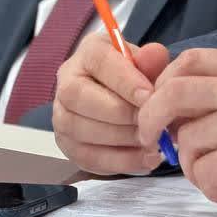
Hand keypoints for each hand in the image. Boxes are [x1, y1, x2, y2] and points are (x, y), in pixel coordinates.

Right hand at [52, 34, 170, 174]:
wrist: (119, 95)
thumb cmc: (134, 76)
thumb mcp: (146, 61)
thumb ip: (152, 60)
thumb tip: (154, 55)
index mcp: (88, 54)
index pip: (99, 62)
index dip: (125, 81)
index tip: (150, 96)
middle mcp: (66, 82)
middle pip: (81, 98)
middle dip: (122, 113)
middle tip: (152, 122)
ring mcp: (62, 115)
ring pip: (82, 130)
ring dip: (122, 140)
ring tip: (153, 142)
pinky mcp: (67, 144)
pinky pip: (88, 157)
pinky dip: (120, 161)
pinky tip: (146, 158)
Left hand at [136, 49, 216, 211]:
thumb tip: (178, 108)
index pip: (188, 61)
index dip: (162, 85)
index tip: (160, 109)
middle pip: (172, 92)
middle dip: (150, 119)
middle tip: (154, 140)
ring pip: (186, 141)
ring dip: (191, 168)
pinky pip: (204, 172)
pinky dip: (211, 189)